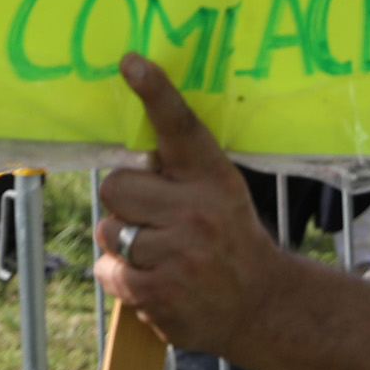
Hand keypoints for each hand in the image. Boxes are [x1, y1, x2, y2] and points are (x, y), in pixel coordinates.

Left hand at [92, 53, 289, 360]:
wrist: (261, 305)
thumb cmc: (230, 240)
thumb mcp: (220, 193)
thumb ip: (179, 173)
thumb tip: (130, 156)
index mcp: (213, 178)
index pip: (181, 127)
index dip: (156, 93)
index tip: (132, 63)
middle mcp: (196, 212)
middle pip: (114, 186)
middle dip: (125, 204)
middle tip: (154, 220)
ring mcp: (177, 255)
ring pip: (108, 231)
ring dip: (122, 243)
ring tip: (159, 254)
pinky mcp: (159, 293)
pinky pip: (108, 271)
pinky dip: (121, 277)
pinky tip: (154, 280)